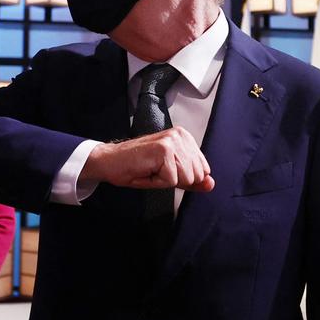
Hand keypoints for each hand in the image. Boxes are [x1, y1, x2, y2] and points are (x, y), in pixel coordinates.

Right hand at [82, 126, 214, 191]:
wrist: (109, 162)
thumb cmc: (136, 167)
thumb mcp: (169, 176)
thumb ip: (192, 180)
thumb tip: (210, 184)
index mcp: (184, 138)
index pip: (203, 170)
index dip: (182, 178)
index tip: (163, 170)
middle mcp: (180, 135)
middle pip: (196, 175)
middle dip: (175, 180)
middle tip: (155, 171)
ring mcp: (172, 141)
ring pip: (186, 178)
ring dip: (165, 181)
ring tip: (150, 170)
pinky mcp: (163, 149)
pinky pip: (171, 180)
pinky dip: (157, 182)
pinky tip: (146, 171)